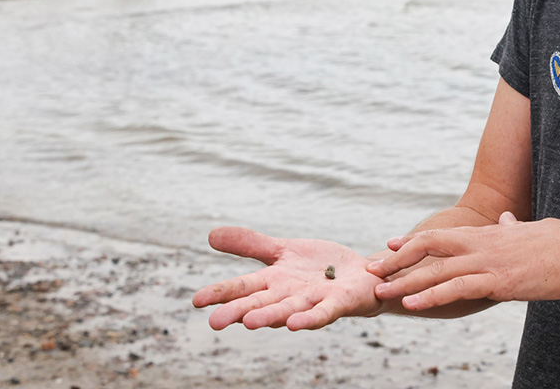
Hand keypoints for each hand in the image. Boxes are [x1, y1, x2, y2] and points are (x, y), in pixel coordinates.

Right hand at [192, 227, 381, 330]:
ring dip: (269, 317)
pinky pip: (323, 313)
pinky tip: (295, 324)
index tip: (196, 301)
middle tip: (215, 322)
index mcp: (273, 281)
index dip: (221, 293)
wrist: (362, 274)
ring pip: (288, 310)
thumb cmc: (319, 267)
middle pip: (261, 303)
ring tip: (249, 323)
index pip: (243, 287)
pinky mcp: (337, 303)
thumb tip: (210, 235)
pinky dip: (309, 319)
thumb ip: (250, 245)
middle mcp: (289, 295)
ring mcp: (313, 301)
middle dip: (239, 312)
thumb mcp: (283, 250)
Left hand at [366, 213, 559, 311]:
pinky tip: (412, 303)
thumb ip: (516, 228)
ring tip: (380, 291)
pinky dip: (431, 294)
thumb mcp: (534, 231)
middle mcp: (482, 243)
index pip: (441, 235)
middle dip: (396, 260)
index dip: (413, 241)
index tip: (388, 248)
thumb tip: (509, 220)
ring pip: (436, 269)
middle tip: (371, 270)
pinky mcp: (499, 280)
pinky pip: (457, 288)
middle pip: (429, 246)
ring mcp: (489, 261)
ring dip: (404, 280)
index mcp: (489, 234)